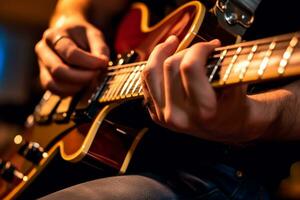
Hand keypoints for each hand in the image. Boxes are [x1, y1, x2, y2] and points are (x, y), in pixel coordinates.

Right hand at [35, 16, 108, 95]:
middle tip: (96, 74)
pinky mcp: (44, 78)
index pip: (70, 53)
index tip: (103, 64)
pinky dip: (70, 92)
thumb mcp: (94, 36)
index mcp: (54, 35)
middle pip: (58, 70)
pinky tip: (81, 85)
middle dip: (82, 77)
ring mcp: (41, 65)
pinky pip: (54, 90)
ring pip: (54, 83)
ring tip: (89, 80)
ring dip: (76, 86)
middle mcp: (43, 49)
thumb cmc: (82, 36)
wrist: (69, 35)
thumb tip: (102, 63)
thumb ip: (100, 49)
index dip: (89, 62)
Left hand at [142, 36, 256, 143]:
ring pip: (150, 72)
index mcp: (202, 110)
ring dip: (160, 53)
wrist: (225, 127)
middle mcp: (179, 115)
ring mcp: (164, 116)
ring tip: (172, 43)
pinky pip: (146, 83)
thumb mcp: (237, 86)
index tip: (209, 46)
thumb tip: (208, 45)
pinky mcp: (156, 114)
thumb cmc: (232, 106)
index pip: (190, 67)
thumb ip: (224, 65)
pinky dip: (153, 66)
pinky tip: (163, 58)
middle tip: (197, 50)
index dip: (199, 48)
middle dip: (185, 50)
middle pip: (170, 66)